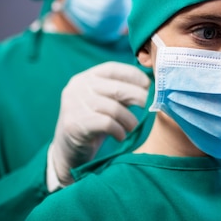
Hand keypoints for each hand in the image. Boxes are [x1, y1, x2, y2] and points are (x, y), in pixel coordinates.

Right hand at [48, 61, 149, 187]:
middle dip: (139, 97)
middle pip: (117, 88)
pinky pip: (107, 124)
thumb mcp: (107, 104)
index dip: (134, 75)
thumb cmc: (94, 124)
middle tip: (152, 108)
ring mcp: (73, 104)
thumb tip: (151, 87)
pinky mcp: (74, 124)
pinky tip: (121, 137)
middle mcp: (77, 87)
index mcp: (85, 77)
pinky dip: (119, 131)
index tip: (150, 86)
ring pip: (114, 108)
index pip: (112, 69)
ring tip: (134, 128)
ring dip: (130, 120)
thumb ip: (123, 93)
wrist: (68, 152)